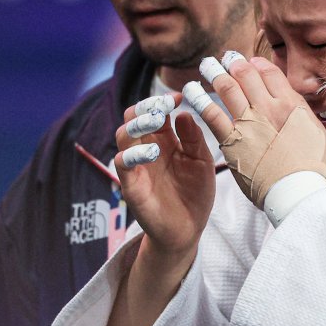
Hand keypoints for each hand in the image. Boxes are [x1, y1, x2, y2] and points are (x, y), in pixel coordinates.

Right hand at [115, 92, 215, 258]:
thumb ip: (194, 139)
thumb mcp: (202, 162)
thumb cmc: (195, 193)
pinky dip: (133, 154)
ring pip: (123, 135)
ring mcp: (137, 165)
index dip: (163, 101)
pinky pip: (123, 164)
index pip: (156, 112)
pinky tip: (153, 152)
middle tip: (164, 106)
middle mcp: (148, 148)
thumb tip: (183, 114)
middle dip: (146, 107)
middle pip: (134, 117)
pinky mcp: (131, 185)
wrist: (188, 229)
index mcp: (165, 140)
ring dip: (137, 125)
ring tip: (156, 122)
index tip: (179, 96)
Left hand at [189, 54, 325, 207]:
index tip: (250, 61)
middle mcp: (267, 108)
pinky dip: (200, 100)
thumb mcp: (313, 129)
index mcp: (289, 104)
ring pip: (227, 89)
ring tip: (207, 66)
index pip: (269, 73)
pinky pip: (211, 114)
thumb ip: (299, 107)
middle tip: (226, 57)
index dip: (257, 64)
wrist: (295, 190)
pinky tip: (191, 91)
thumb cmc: (308, 164)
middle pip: (247, 75)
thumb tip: (288, 92)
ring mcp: (248, 123)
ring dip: (215, 74)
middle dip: (234, 62)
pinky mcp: (231, 141)